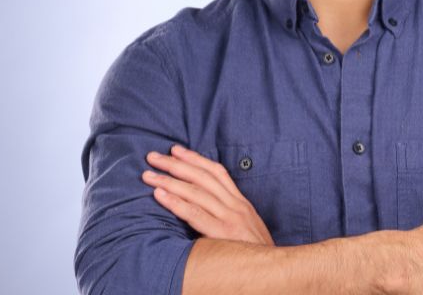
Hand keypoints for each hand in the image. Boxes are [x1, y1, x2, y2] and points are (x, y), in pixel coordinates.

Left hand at [142, 145, 273, 245]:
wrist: (273, 272)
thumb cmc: (255, 253)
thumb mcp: (246, 228)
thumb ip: (229, 215)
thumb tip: (206, 207)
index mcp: (241, 203)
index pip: (217, 173)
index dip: (195, 159)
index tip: (176, 150)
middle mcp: (236, 206)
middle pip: (203, 177)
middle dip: (176, 164)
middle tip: (153, 156)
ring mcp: (230, 219)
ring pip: (196, 192)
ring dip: (169, 180)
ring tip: (149, 175)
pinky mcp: (223, 234)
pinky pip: (195, 214)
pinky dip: (175, 202)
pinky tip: (159, 195)